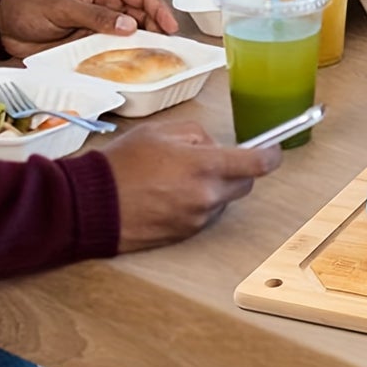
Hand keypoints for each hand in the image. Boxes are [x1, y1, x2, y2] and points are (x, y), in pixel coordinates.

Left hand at [0, 0, 178, 58]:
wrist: (0, 22)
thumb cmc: (29, 3)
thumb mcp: (62, 5)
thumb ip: (95, 14)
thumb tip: (129, 25)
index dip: (158, 8)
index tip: (170, 27)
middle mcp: (104, 7)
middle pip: (140, 16)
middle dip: (156, 31)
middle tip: (168, 50)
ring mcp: (96, 28)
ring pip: (128, 37)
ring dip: (141, 47)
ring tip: (155, 61)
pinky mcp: (86, 46)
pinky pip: (110, 53)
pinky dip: (121, 60)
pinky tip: (130, 70)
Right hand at [105, 120, 280, 251]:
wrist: (92, 205)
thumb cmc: (122, 164)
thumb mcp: (160, 132)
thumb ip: (196, 134)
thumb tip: (212, 145)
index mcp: (205, 166)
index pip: (256, 164)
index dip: (271, 155)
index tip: (274, 149)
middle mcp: (207, 196)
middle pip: (244, 184)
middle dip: (236, 170)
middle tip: (211, 159)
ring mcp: (197, 218)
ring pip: (223, 200)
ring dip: (214, 188)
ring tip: (179, 177)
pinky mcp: (185, 235)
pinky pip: (204, 215)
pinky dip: (198, 203)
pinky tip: (171, 195)